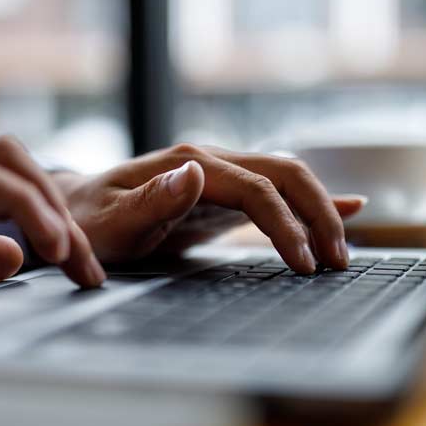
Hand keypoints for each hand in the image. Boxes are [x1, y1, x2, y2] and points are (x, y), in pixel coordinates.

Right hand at [0, 137, 105, 327]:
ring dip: (54, 208)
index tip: (78, 265)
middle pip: (16, 162)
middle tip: (88, 266)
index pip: (8, 180)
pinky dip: (28, 208)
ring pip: (7, 160)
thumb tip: (13, 254)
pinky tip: (49, 247)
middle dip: (63, 210)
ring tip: (76, 257)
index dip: (51, 217)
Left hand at [54, 144, 364, 272]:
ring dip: (320, 212)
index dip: (285, 225)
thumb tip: (198, 172)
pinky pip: (276, 191)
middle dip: (318, 215)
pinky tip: (348, 207)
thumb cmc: (88, 223)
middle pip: (285, 174)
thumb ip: (151, 200)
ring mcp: (220, 174)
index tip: (302, 264)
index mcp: (188, 164)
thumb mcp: (109, 221)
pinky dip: (311, 201)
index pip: (256, 189)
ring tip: (340, 252)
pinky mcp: (224, 193)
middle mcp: (211, 161)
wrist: (77, 211)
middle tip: (337, 261)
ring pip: (287, 180)